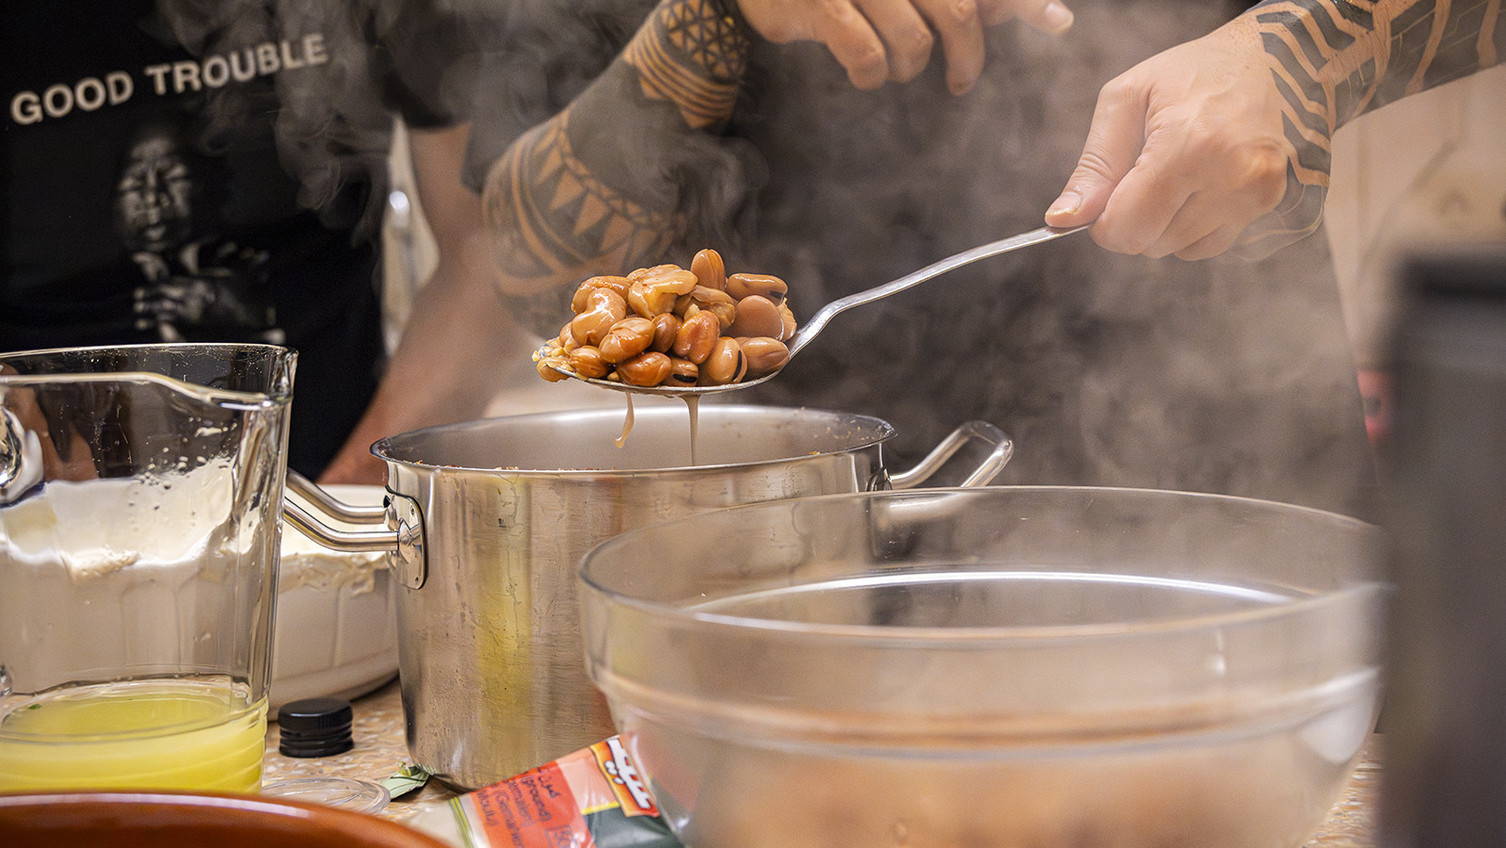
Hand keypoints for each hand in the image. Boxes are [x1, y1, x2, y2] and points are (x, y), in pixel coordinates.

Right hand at [735, 0, 1073, 93]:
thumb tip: (1050, 13)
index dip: (1024, 2)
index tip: (1061, 22)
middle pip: (957, 12)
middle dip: (966, 56)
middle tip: (961, 81)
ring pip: (913, 40)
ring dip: (908, 68)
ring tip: (895, 68)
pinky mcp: (822, 4)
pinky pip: (866, 54)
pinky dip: (871, 74)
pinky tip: (864, 73)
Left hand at [1044, 15, 1321, 259]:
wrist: (1266, 57)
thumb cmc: (1188, 73)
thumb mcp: (1125, 100)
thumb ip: (1093, 165)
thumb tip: (1063, 219)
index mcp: (1191, 144)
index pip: (1129, 226)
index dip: (1103, 223)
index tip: (1103, 200)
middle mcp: (1233, 175)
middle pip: (1151, 244)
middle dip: (1133, 220)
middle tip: (1141, 175)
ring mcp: (1257, 193)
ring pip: (1179, 250)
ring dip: (1162, 224)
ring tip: (1174, 172)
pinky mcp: (1270, 203)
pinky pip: (1210, 245)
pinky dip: (1191, 227)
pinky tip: (1198, 185)